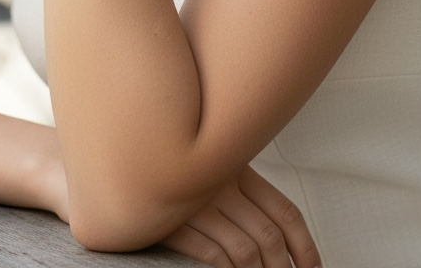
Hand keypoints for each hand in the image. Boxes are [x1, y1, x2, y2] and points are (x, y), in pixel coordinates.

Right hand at [162, 167, 320, 267]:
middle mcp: (220, 181)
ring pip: (246, 251)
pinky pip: (212, 255)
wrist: (114, 166)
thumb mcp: (209, 170)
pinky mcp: (171, 220)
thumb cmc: (167, 170)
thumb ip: (238, 188)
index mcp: (235, 166)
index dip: (306, 246)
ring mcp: (196, 200)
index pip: (285, 211)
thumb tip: (275, 233)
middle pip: (269, 236)